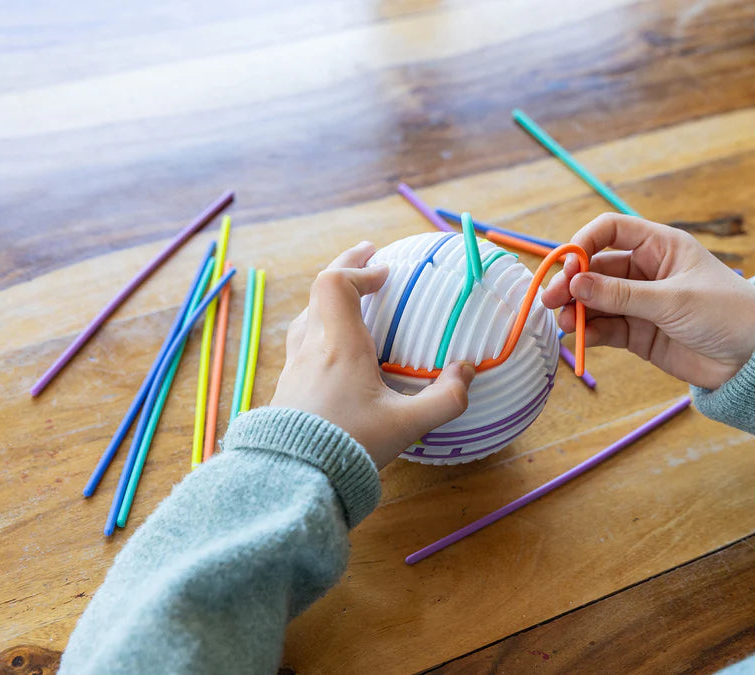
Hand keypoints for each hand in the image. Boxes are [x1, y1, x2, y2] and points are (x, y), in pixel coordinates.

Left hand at [271, 242, 475, 468]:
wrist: (295, 480)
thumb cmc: (351, 446)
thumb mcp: (407, 425)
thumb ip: (445, 399)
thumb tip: (468, 372)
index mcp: (339, 346)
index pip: (336, 283)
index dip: (360, 269)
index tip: (386, 273)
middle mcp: (311, 349)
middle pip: (319, 292)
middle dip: (346, 269)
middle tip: (368, 256)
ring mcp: (294, 369)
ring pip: (306, 318)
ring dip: (329, 302)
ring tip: (351, 303)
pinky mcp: (287, 390)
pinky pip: (301, 346)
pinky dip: (320, 332)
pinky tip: (334, 353)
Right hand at [542, 214, 754, 389]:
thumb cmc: (727, 314)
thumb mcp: (673, 300)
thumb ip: (621, 294)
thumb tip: (575, 283)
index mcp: (660, 246)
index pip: (610, 231)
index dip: (583, 243)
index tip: (566, 266)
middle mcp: (646, 270)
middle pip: (595, 268)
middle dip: (572, 282)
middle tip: (551, 299)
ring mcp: (641, 303)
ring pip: (596, 300)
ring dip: (577, 309)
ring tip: (564, 322)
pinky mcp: (640, 333)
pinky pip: (606, 328)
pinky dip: (590, 331)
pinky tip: (580, 337)